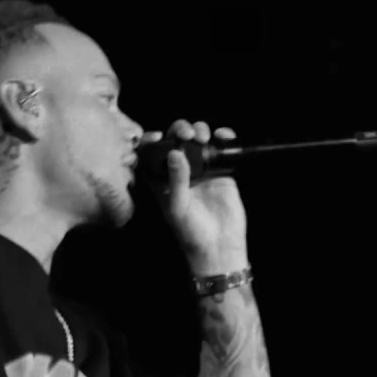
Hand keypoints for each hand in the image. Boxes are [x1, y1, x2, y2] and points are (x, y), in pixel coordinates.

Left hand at [143, 120, 248, 273]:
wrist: (219, 246)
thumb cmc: (190, 232)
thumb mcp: (177, 206)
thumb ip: (176, 179)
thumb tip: (174, 153)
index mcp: (162, 179)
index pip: (153, 153)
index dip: (153, 140)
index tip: (158, 136)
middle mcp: (180, 171)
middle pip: (177, 140)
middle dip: (180, 130)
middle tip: (186, 134)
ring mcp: (202, 170)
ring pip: (199, 140)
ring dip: (201, 130)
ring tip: (203, 137)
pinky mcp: (221, 172)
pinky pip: (221, 149)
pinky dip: (223, 138)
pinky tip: (224, 136)